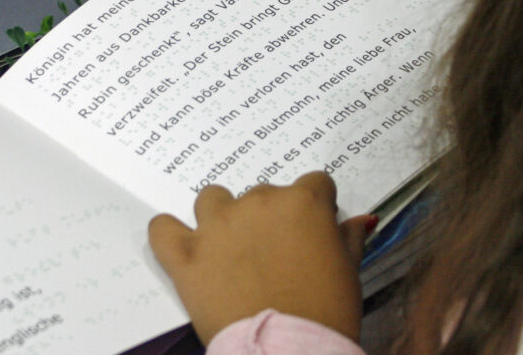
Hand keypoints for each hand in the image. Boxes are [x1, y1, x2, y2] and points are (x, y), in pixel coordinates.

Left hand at [148, 172, 373, 345]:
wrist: (287, 351)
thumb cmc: (326, 314)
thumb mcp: (350, 273)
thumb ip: (350, 238)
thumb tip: (359, 220)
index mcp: (302, 203)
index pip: (314, 184)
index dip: (315, 209)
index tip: (312, 231)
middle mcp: (257, 203)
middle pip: (263, 194)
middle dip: (269, 219)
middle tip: (275, 256)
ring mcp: (217, 226)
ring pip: (212, 200)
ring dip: (220, 217)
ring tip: (230, 251)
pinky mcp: (185, 254)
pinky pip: (162, 227)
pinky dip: (170, 234)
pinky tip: (183, 248)